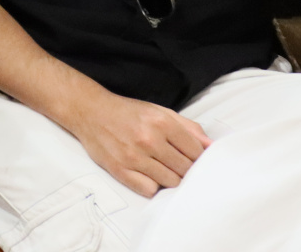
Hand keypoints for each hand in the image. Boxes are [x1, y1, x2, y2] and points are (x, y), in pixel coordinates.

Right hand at [63, 90, 211, 196]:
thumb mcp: (160, 111)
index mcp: (162, 123)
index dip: (198, 158)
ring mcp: (133, 157)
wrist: (89, 111)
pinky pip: (149, 190)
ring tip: (163, 168)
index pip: (196, 152)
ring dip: (171, 178)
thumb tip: (211, 146)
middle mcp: (148, 140)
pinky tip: (149, 174)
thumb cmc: (127, 112)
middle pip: (185, 169)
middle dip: (185, 169)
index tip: (193, 158)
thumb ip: (188, 128)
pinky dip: (153, 185)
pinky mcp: (120, 170)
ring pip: (170, 182)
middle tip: (177, 164)